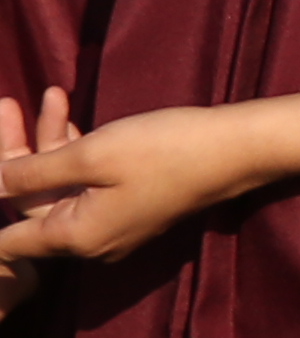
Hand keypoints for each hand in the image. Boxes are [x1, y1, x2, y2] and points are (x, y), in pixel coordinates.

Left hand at [0, 84, 299, 273]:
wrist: (238, 149)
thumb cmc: (165, 150)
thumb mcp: (90, 155)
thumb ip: (32, 172)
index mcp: (75, 236)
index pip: (7, 242)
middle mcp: (91, 240)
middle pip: (31, 201)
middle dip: (16, 151)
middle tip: (7, 102)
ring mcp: (113, 224)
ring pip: (59, 187)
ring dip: (48, 143)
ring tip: (50, 94)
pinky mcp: (131, 206)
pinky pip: (86, 185)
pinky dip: (74, 152)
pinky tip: (71, 114)